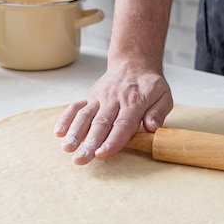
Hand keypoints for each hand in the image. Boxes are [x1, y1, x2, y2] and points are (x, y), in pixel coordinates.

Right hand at [54, 65, 172, 164]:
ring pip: (85, 116)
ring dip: (75, 133)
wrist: (134, 64)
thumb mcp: (164, 96)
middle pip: (100, 123)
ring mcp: (99, 98)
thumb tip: (152, 128)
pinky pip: (76, 107)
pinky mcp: (90, 97)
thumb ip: (158, 112)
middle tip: (80, 159)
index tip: (102, 153)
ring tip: (67, 148)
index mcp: (134, 102)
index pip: (122, 124)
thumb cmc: (149, 85)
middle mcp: (114, 100)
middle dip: (89, 143)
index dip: (112, 140)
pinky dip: (66, 119)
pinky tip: (59, 132)